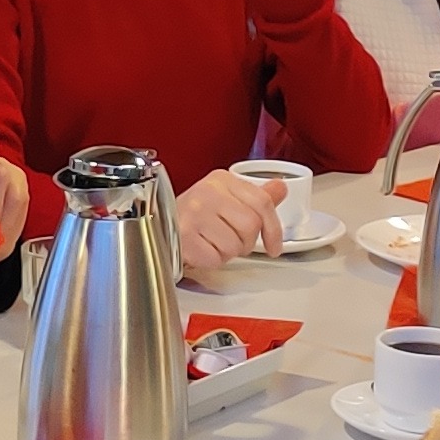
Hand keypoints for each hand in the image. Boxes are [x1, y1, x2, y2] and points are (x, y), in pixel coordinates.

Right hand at [175, 168, 290, 268]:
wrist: (158, 226)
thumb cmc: (194, 215)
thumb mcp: (226, 198)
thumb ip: (256, 197)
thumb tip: (281, 188)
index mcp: (221, 179)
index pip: (262, 202)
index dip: (274, 229)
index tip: (274, 247)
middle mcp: (207, 192)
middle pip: (251, 225)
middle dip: (246, 242)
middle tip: (232, 241)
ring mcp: (194, 214)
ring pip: (234, 245)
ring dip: (228, 253)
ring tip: (213, 243)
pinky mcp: (184, 237)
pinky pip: (216, 259)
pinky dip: (212, 261)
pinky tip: (202, 249)